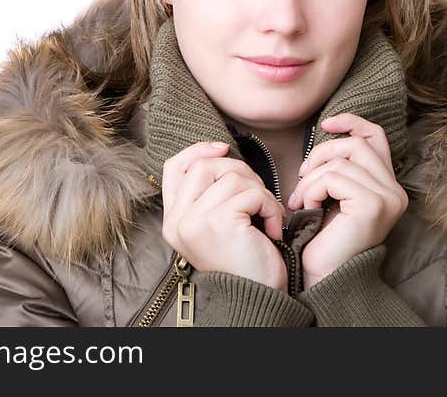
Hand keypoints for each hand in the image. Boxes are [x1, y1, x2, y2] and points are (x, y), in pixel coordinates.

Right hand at [160, 141, 288, 291]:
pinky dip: (270, 206)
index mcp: (173, 220)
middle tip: (257, 195)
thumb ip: (209, 194)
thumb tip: (221, 151)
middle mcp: (177, 221)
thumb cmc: (244, 260)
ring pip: (231, 176)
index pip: (174, 168)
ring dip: (260, 191)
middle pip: (204, 166)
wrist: (256, 298)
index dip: (198, 150)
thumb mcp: (217, 224)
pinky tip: (273, 228)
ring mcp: (195, 221)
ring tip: (267, 215)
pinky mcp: (218, 223)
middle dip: (239, 170)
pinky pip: (250, 193)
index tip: (223, 147)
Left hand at [287, 113, 408, 288]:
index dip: (351, 122)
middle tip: (302, 176)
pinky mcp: (372, 205)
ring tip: (300, 200)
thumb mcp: (334, 195)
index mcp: (388, 186)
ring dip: (311, 178)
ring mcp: (387, 198)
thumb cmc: (324, 239)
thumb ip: (341, 168)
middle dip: (322, 153)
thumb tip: (330, 130)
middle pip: (356, 144)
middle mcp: (395, 191)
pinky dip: (312, 189)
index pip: (376, 137)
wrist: (324, 277)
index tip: (325, 123)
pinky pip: (333, 178)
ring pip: (340, 162)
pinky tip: (306, 208)